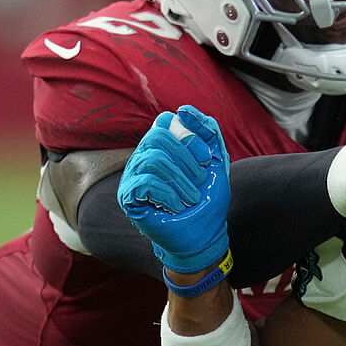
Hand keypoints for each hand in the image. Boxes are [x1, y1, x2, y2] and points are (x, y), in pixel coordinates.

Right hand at [118, 105, 231, 272]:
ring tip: (192, 199)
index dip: (189, 135)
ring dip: (181, 181)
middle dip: (187, 159)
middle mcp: (144, 156)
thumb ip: (208, 131)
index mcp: (163, 145)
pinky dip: (168, 194)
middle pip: (158, 137)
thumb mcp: (216, 160)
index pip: (166, 121)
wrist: (203, 234)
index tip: (207, 159)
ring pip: (153, 159)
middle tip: (200, 181)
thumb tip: (184, 111)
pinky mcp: (129, 197)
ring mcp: (133, 175)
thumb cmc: (207, 197)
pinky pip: (145, 182)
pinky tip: (176, 206)